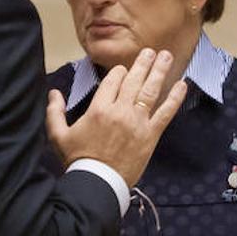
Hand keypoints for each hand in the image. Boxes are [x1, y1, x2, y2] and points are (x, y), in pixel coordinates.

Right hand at [46, 48, 186, 187]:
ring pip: (151, 91)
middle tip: (151, 51)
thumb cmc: (77, 160)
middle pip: (134, 80)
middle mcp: (120, 111)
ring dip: (160, 71)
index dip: (119, 72)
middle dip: (143, 63)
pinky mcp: (151, 135)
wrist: (97, 184)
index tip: (123, 70)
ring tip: (166, 56)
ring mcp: (137, 122)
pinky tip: (183, 84)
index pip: (113, 80)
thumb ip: (54, 112)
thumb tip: (53, 93)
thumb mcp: (58, 136)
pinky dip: (175, 98)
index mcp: (98, 108)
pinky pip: (166, 113)